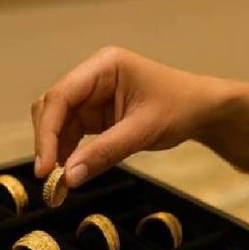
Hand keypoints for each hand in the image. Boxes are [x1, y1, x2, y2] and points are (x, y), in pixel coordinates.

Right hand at [31, 47, 232, 186]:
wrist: (204, 109)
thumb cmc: (180, 108)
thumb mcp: (144, 130)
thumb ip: (105, 152)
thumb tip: (69, 177)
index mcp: (104, 66)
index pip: (61, 96)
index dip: (47, 131)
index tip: (44, 166)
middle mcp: (93, 76)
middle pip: (53, 108)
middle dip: (48, 141)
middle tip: (48, 178)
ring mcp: (93, 95)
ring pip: (60, 122)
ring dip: (56, 151)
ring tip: (57, 183)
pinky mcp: (97, 113)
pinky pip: (74, 133)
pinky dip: (70, 153)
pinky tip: (70, 173)